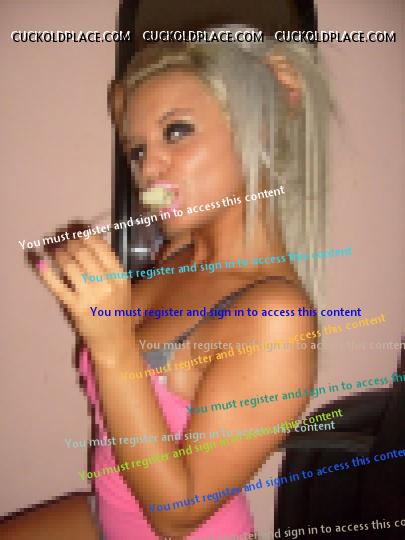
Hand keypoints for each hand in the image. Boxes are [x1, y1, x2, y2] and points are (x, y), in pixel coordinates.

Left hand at [28, 233, 133, 355]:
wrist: (115, 340)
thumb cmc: (117, 310)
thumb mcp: (121, 285)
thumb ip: (108, 264)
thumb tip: (88, 238)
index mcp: (120, 275)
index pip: (100, 246)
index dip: (85, 235)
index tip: (78, 233)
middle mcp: (106, 283)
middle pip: (83, 252)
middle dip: (70, 243)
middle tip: (64, 242)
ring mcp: (90, 295)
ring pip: (69, 264)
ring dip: (59, 253)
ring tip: (57, 251)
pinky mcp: (75, 306)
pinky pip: (57, 285)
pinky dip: (46, 272)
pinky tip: (41, 262)